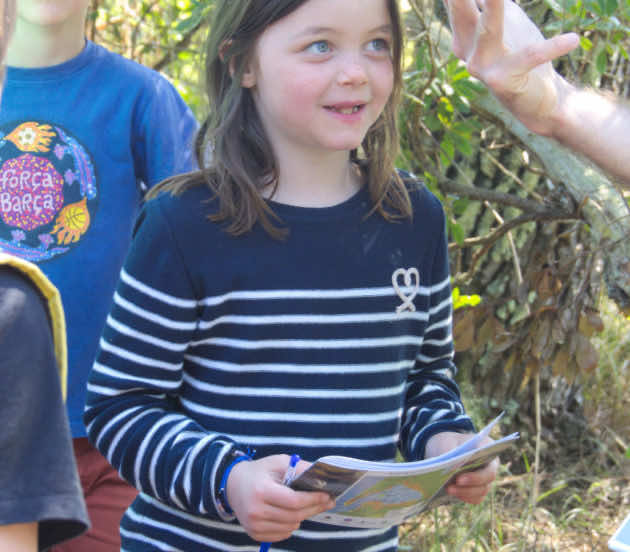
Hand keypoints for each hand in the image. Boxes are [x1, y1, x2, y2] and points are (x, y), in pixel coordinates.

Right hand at [226, 454, 334, 542]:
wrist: (233, 485)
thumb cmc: (259, 472)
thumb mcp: (278, 462)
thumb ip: (299, 468)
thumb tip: (321, 477)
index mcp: (261, 490)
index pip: (294, 501)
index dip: (313, 499)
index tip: (327, 495)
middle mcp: (256, 511)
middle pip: (294, 515)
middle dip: (314, 508)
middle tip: (327, 501)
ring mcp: (254, 525)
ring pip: (291, 526)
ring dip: (303, 516)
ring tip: (306, 504)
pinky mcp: (254, 534)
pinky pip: (283, 534)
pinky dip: (291, 524)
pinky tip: (291, 513)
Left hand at [425, 431, 497, 503]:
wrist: (444, 449)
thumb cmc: (448, 442)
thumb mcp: (446, 442)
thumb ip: (451, 453)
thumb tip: (454, 468)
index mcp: (486, 447)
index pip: (489, 461)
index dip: (477, 472)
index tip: (460, 477)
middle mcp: (490, 464)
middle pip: (487, 478)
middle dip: (471, 483)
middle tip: (454, 483)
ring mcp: (486, 478)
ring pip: (482, 490)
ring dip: (465, 492)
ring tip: (448, 489)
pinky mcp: (478, 489)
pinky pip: (476, 498)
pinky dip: (464, 497)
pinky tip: (452, 494)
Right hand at [443, 0, 578, 134]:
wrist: (534, 97)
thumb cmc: (519, 51)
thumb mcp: (504, 17)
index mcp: (463, 31)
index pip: (456, 0)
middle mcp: (465, 49)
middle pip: (462, 10)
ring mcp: (481, 67)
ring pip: (489, 29)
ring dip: (495, 7)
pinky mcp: (504, 81)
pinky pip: (530, 58)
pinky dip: (550, 48)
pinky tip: (572, 40)